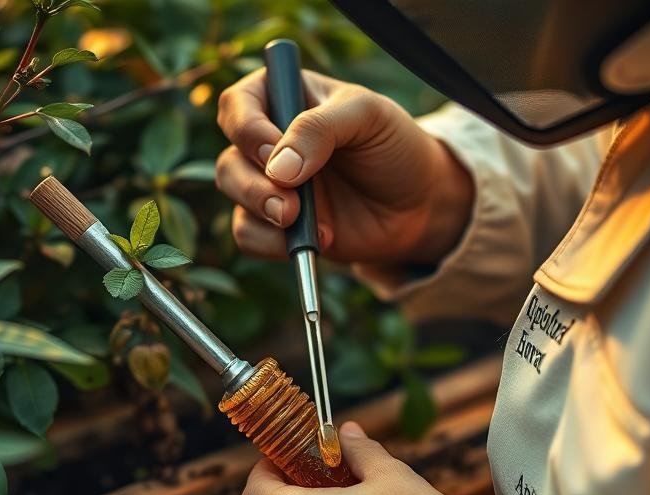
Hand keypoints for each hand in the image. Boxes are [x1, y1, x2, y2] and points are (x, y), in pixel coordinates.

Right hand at [216, 69, 473, 265]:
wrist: (420, 205)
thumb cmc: (395, 147)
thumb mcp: (368, 117)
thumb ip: (320, 129)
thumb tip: (276, 168)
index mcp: (285, 96)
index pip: (238, 104)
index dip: (247, 130)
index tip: (274, 152)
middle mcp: (269, 139)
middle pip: (229, 157)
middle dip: (253, 185)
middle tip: (290, 205)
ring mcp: (270, 183)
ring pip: (232, 196)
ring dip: (259, 211)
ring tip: (299, 222)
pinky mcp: (276, 224)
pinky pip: (249, 234)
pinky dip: (272, 243)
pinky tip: (317, 240)